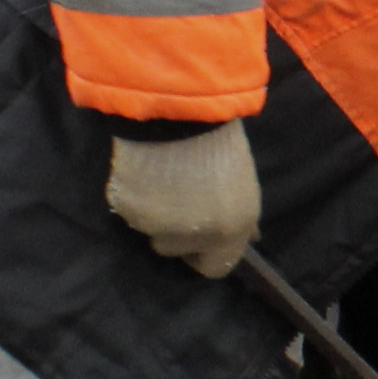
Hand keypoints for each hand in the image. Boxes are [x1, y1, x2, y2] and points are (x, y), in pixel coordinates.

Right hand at [105, 130, 260, 277]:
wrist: (181, 110)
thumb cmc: (219, 140)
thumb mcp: (242, 184)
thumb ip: (235, 216)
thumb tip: (249, 238)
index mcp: (233, 230)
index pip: (215, 268)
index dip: (205, 252)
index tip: (200, 234)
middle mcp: (196, 236)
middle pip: (175, 249)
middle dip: (172, 230)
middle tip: (174, 195)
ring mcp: (158, 226)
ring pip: (148, 229)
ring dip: (151, 210)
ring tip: (160, 175)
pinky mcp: (129, 211)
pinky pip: (128, 209)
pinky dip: (133, 194)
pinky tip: (143, 169)